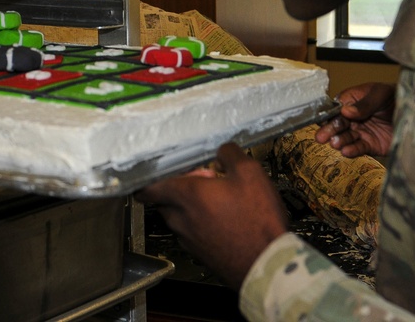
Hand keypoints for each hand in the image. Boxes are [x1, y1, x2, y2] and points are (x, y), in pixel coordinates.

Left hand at [136, 142, 287, 289]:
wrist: (265, 264)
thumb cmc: (257, 222)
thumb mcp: (250, 173)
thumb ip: (230, 154)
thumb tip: (223, 150)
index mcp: (187, 196)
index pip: (149, 188)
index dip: (150, 179)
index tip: (158, 173)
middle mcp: (182, 219)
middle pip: (164, 201)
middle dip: (177, 189)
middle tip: (202, 181)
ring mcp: (190, 240)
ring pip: (178, 218)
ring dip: (189, 207)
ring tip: (217, 200)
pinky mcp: (201, 254)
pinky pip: (191, 234)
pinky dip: (199, 224)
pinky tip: (223, 220)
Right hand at [315, 82, 394, 157]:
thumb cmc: (395, 97)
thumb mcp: (380, 94)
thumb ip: (364, 103)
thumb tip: (345, 110)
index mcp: (352, 101)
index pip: (336, 109)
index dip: (329, 116)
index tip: (323, 121)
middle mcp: (353, 118)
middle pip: (338, 124)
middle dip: (329, 130)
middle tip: (321, 137)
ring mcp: (361, 132)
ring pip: (346, 138)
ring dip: (339, 141)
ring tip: (335, 143)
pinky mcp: (370, 145)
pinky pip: (358, 148)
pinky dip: (352, 150)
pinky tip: (346, 151)